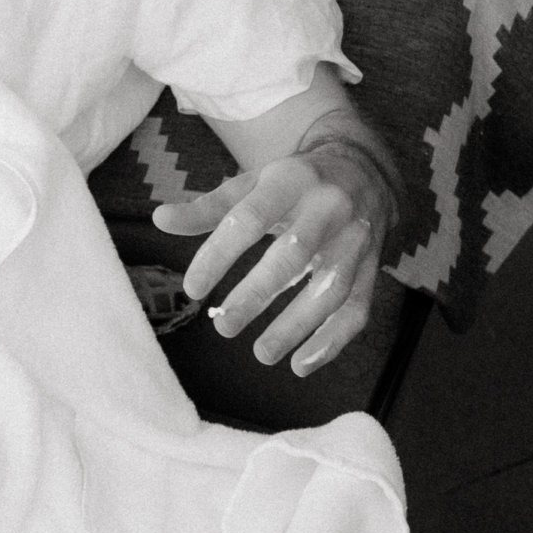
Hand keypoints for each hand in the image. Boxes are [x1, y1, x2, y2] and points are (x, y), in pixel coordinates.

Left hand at [152, 141, 392, 378]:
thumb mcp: (253, 183)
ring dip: (296, 326)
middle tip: (224, 326)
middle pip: (293, 255)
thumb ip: (208, 208)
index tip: (192, 288)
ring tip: (261, 354)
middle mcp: (328, 208)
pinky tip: (301, 364)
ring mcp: (356, 240)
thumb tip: (160, 220)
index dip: (219, 253)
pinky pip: (357, 309)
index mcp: (291, 180)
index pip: (250, 218)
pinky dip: (331, 342)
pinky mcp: (372, 268)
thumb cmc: (295, 182)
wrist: (365, 169)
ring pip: (330, 288)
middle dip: (257, 294)